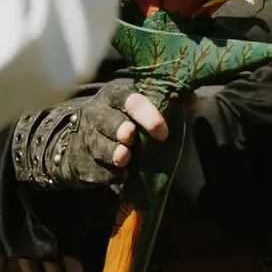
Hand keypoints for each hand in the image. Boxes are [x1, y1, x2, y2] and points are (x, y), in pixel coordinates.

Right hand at [9, 79, 170, 189]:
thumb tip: (193, 100)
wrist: (77, 143)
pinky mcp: (81, 163)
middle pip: (108, 120)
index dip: (145, 114)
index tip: (162, 132)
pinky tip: (119, 175)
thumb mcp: (136, 108)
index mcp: (114, 97)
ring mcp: (86, 139)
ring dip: (113, 153)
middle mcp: (97, 114)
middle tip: (130, 138)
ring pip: (99, 146)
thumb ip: (166, 103)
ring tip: (125, 158)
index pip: (129, 99)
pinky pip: (96, 170)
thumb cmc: (119, 121)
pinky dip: (109, 174)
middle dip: (119, 129)